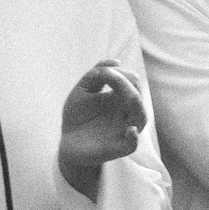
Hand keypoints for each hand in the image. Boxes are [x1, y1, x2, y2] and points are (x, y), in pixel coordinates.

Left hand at [57, 61, 148, 197]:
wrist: (67, 141)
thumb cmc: (77, 115)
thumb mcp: (83, 90)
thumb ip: (96, 74)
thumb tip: (116, 61)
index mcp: (121, 98)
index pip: (133, 81)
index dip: (121, 74)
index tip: (103, 72)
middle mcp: (127, 113)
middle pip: (138, 97)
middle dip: (127, 86)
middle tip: (111, 78)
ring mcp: (124, 131)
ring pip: (141, 119)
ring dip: (136, 106)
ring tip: (128, 97)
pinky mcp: (117, 148)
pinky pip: (132, 145)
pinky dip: (134, 138)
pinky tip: (130, 130)